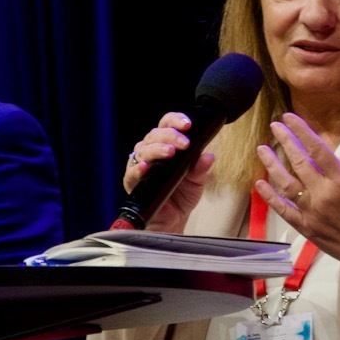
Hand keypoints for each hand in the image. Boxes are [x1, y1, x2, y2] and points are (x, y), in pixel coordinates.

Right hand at [124, 112, 214, 232]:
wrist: (173, 219)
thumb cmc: (183, 194)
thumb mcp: (198, 181)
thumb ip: (201, 168)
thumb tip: (209, 157)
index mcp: (166, 144)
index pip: (167, 124)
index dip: (175, 120)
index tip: (188, 125)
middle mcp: (151, 151)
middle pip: (155, 134)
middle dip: (170, 135)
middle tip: (184, 144)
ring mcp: (140, 165)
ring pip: (143, 149)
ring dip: (156, 149)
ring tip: (170, 152)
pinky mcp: (132, 182)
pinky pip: (131, 173)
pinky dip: (137, 169)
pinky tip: (146, 167)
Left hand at [253, 113, 339, 292]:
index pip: (318, 150)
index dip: (302, 132)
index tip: (289, 118)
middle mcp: (324, 194)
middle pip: (299, 163)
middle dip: (285, 142)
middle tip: (274, 126)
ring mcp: (311, 211)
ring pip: (286, 184)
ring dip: (272, 166)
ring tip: (262, 149)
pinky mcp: (305, 226)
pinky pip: (283, 209)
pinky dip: (270, 196)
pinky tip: (260, 184)